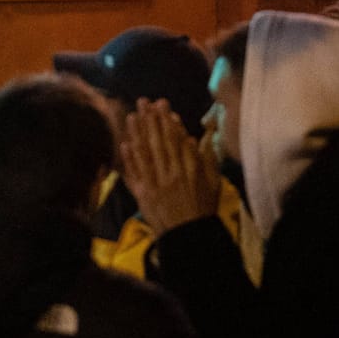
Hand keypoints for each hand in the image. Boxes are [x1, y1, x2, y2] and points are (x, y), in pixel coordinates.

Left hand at [121, 99, 217, 233]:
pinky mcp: (143, 195)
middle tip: (144, 101)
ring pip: (144, 154)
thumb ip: (207, 158)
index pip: (176, 140)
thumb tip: (193, 138)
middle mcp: (170, 173)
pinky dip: (129, 159)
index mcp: (188, 169)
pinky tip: (124, 144)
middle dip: (151, 120)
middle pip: (158, 142)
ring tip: (131, 116)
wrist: (189, 236)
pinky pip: (134, 175)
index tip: (162, 105)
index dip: (168, 121)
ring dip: (137, 134)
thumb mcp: (214, 182)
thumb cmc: (203, 207)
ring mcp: (154, 184)